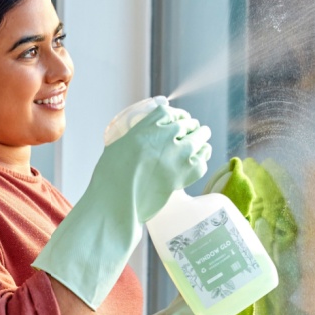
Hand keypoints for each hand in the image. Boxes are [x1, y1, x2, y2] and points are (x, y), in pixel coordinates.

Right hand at [33, 101, 211, 309]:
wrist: (117, 203)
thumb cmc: (110, 178)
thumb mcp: (117, 147)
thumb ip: (134, 138)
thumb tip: (142, 138)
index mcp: (145, 128)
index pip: (167, 110)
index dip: (174, 114)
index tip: (176, 118)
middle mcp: (165, 137)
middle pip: (187, 122)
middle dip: (189, 125)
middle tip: (192, 129)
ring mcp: (178, 155)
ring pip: (200, 137)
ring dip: (201, 136)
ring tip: (202, 138)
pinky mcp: (186, 174)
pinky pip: (203, 160)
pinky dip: (203, 157)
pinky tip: (201, 157)